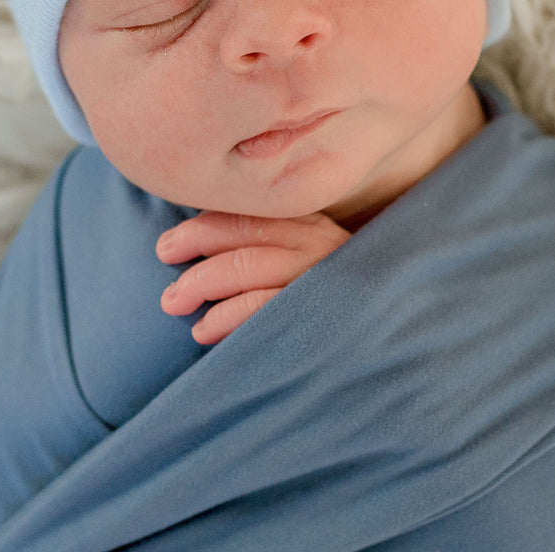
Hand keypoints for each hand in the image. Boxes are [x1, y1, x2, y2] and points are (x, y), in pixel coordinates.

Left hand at [156, 211, 349, 344]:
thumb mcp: (310, 263)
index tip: (169, 242)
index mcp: (310, 225)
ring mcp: (320, 276)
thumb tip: (203, 247)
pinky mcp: (318, 312)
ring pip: (249, 265)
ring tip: (173, 301)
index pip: (249, 213)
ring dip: (202, 282)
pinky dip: (226, 317)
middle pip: (245, 232)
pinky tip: (203, 331)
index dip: (203, 224)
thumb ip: (271, 249)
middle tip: (163, 259)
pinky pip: (262, 307)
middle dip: (195, 243)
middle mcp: (317, 244)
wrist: (392, 342)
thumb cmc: (333, 304)